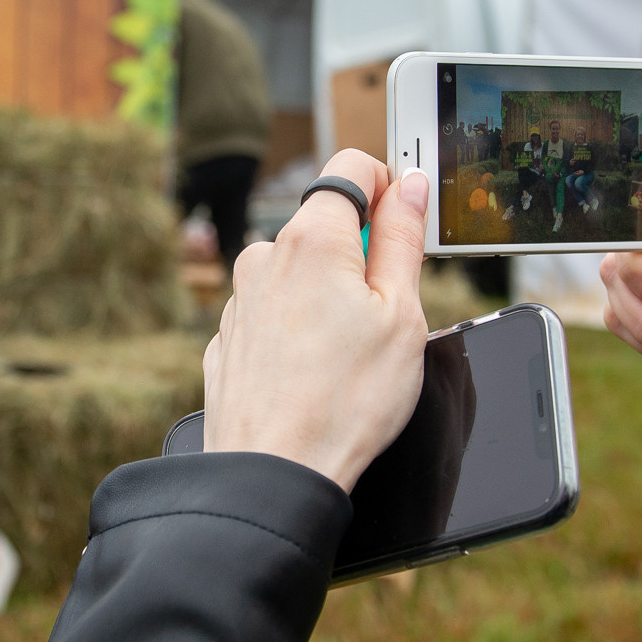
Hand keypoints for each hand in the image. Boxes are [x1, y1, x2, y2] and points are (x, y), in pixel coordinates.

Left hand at [203, 150, 429, 489]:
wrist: (275, 473)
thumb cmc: (344, 403)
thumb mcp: (401, 315)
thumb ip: (404, 239)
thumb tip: (411, 188)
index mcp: (312, 239)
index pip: (350, 169)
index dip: (388, 188)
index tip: (406, 225)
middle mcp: (265, 258)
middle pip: (326, 225)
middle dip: (362, 255)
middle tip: (387, 315)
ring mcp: (241, 299)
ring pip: (300, 273)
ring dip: (329, 296)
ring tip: (350, 357)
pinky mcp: (229, 337)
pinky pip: (275, 313)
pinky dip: (299, 330)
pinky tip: (315, 374)